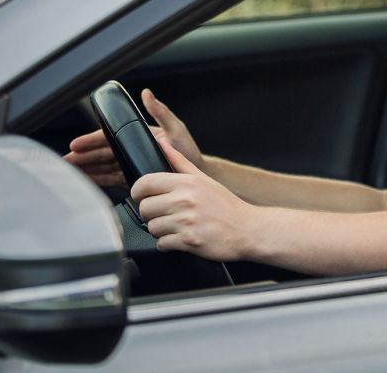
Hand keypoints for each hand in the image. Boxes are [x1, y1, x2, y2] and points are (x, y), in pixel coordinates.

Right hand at [64, 88, 202, 186]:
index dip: (91, 141)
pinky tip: (88, 182)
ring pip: (104, 166)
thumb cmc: (188, 150)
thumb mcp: (176, 128)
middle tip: (67, 161)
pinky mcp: (134, 176)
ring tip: (72, 174)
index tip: (76, 145)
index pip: (109, 137)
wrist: (196, 172)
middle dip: (83, 156)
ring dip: (87, 169)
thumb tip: (147, 94)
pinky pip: (112, 178)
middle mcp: (133, 148)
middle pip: (102, 153)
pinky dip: (99, 180)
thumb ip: (160, 112)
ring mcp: (132, 163)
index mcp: (139, 135)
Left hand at [132, 139, 259, 260]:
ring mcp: (187, 221)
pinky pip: (161, 244)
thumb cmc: (227, 206)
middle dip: (151, 214)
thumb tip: (162, 143)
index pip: (145, 183)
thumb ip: (179, 161)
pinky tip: (182, 237)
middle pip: (144, 208)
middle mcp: (185, 200)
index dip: (139, 192)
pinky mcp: (188, 241)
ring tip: (177, 226)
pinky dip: (168, 244)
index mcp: (187, 183)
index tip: (144, 197)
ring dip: (161, 230)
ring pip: (152, 227)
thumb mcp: (204, 179)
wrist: (248, 229)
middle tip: (165, 214)